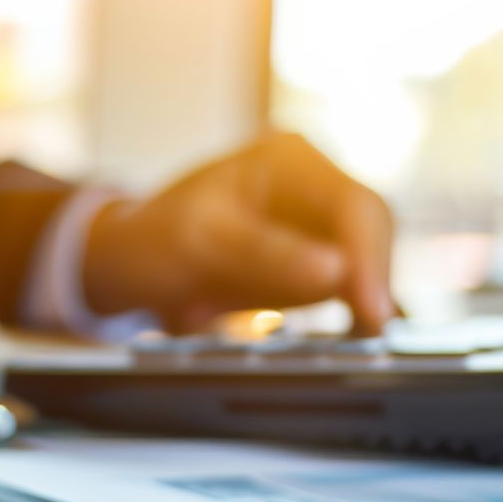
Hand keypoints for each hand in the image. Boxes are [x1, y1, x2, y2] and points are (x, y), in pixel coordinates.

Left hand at [81, 133, 395, 332]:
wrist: (129, 264)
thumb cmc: (154, 239)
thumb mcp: (200, 243)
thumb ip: (267, 255)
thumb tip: (335, 272)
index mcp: (289, 161)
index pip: (353, 205)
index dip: (369, 257)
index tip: (370, 306)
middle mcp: (313, 187)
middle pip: (372, 232)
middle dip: (373, 281)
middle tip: (370, 333)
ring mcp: (316, 226)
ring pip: (367, 263)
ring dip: (366, 301)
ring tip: (358, 340)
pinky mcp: (313, 263)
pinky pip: (348, 287)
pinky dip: (350, 313)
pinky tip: (348, 338)